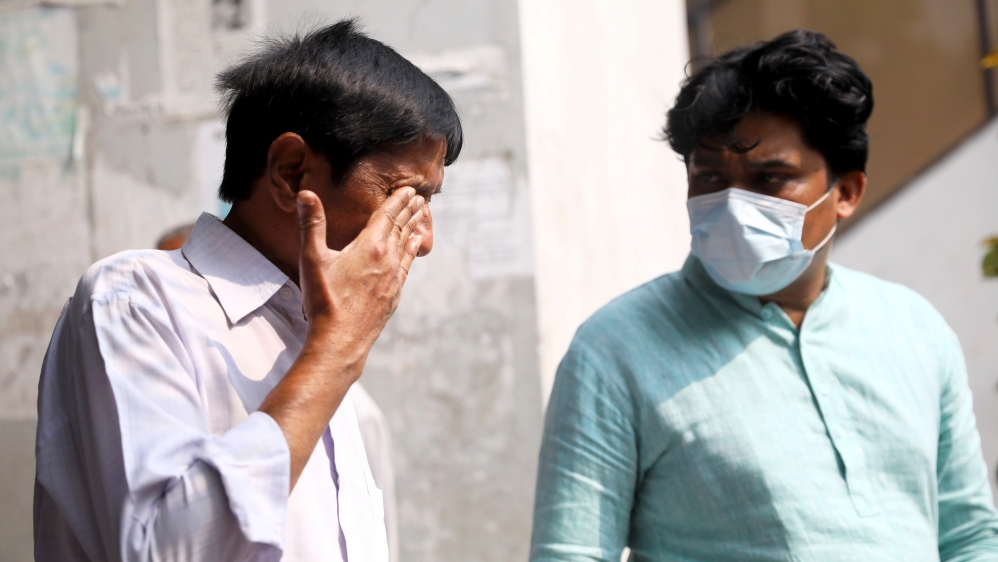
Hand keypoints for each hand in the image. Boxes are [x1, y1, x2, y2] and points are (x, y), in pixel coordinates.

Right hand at [296, 187, 424, 352]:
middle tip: (419, 196)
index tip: (408, 188)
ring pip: (406, 245)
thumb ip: (311, 224)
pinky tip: (415, 246)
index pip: (386, 215)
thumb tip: (306, 194)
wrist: (340, 340)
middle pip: (400, 228)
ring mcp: (392, 278)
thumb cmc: (323, 300)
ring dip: (413, 226)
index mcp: (369, 246)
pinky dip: (412, 250)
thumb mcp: (312, 259)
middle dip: (409, 210)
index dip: (397, 200)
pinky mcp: (393, 294)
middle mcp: (386, 259)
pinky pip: (406, 265)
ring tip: (420, 214)